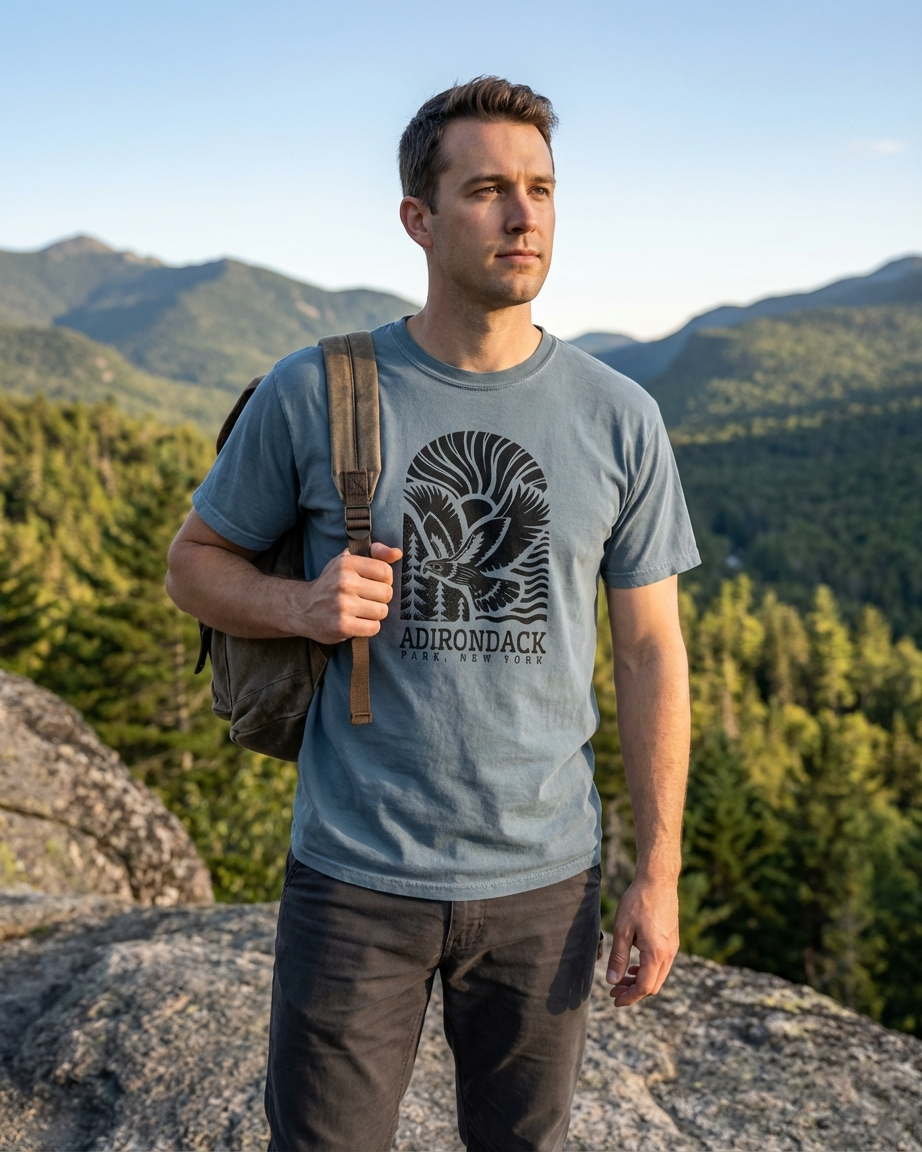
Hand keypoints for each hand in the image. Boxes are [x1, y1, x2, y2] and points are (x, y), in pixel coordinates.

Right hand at [298, 543, 401, 643]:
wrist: (302, 608)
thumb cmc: (331, 583)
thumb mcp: (348, 561)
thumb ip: (375, 553)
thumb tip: (397, 553)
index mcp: (346, 563)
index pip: (385, 571)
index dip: (385, 579)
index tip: (374, 582)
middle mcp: (344, 582)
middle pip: (387, 593)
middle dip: (380, 598)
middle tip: (366, 599)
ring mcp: (342, 605)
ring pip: (382, 611)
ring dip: (375, 613)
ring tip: (361, 610)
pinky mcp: (342, 626)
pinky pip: (374, 628)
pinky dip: (369, 627)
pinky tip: (357, 622)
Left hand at [605, 875, 678, 1006]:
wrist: (658, 881)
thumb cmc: (638, 902)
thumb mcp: (622, 930)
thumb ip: (618, 957)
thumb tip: (612, 980)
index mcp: (656, 954)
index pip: (644, 987)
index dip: (629, 997)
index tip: (615, 1000)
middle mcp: (669, 954)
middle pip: (653, 985)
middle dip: (634, 992)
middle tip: (614, 990)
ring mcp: (673, 947)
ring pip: (658, 976)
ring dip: (641, 981)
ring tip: (621, 978)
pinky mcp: (673, 941)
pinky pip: (662, 964)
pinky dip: (648, 970)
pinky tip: (635, 964)